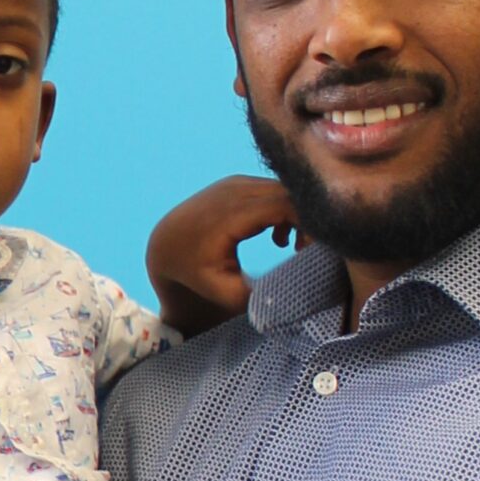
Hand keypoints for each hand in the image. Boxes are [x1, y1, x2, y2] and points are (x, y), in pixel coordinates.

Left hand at [146, 174, 300, 335]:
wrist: (166, 244)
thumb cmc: (194, 271)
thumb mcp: (222, 291)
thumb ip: (255, 295)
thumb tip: (289, 298)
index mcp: (231, 215)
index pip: (285, 206)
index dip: (309, 224)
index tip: (313, 250)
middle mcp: (234, 190)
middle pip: (289, 194)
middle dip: (308, 220)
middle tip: (308, 251)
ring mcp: (236, 182)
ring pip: (283, 190)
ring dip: (297, 216)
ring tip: (294, 247)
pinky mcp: (238, 182)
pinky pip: (272, 190)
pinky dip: (284, 210)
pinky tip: (278, 238)